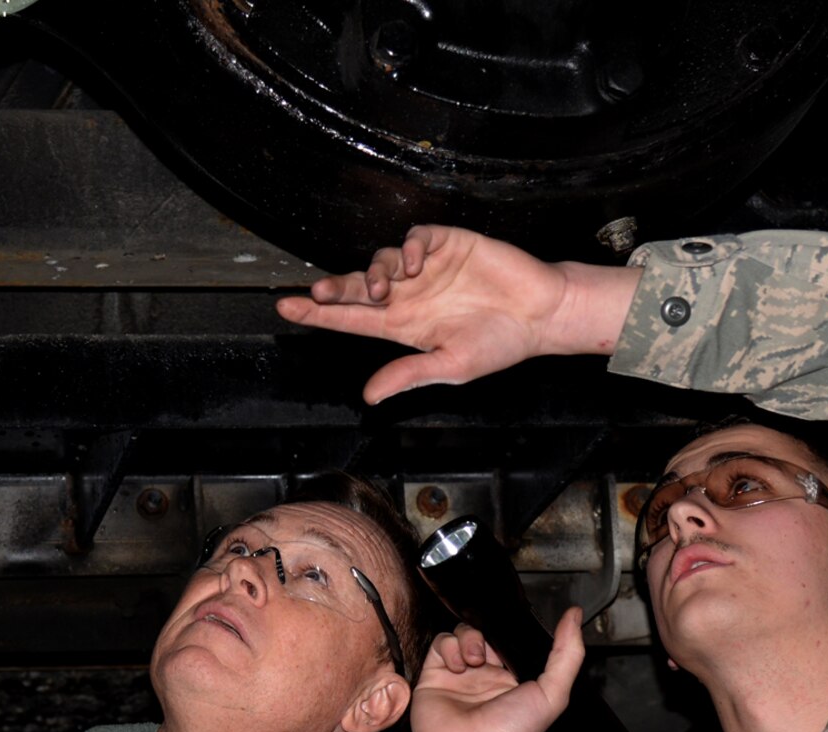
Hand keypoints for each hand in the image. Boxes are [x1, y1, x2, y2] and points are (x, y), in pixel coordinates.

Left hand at [275, 225, 640, 404]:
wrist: (540, 315)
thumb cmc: (498, 344)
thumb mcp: (451, 366)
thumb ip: (409, 374)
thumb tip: (370, 395)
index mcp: (402, 325)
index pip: (351, 319)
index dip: (318, 314)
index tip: (286, 307)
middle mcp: (407, 295)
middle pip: (357, 286)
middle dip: (335, 288)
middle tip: (319, 293)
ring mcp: (425, 268)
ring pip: (380, 260)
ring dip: (374, 270)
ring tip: (387, 285)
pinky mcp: (447, 244)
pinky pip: (414, 239)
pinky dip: (406, 247)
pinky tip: (412, 262)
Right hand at [411, 609, 585, 731]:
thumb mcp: (552, 693)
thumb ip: (567, 654)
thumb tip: (574, 616)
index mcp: (512, 680)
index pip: (511, 642)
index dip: (513, 633)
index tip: (516, 634)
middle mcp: (484, 676)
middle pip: (486, 632)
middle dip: (491, 634)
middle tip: (494, 653)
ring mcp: (458, 675)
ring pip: (463, 633)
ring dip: (470, 638)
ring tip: (475, 660)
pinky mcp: (434, 675)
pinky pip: (441, 643)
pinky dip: (450, 646)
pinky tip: (458, 666)